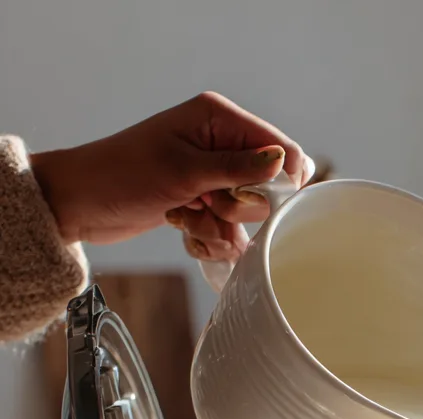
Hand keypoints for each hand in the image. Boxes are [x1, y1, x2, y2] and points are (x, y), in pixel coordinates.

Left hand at [30, 92, 309, 263]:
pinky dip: (209, 237)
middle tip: (206, 203)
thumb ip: (239, 169)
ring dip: (219, 227)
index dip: (281, 181)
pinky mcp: (204, 202)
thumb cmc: (124, 176)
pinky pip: (229, 231)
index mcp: (219, 119)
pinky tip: (181, 228)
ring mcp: (213, 176)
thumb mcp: (185, 171)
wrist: (81, 203)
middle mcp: (221, 143)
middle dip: (239, 208)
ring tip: (184, 217)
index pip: (281, 148)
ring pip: (247, 216)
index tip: (259, 202)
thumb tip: (284, 162)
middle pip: (268, 188)